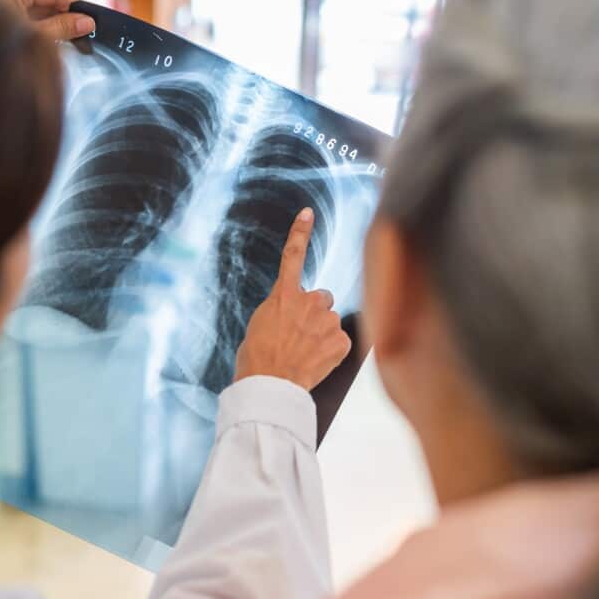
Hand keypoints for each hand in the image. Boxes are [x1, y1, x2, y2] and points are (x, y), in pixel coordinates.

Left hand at [0, 0, 95, 40]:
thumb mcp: (37, 36)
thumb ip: (62, 27)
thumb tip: (85, 23)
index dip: (73, 4)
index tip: (89, 16)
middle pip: (43, 2)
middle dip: (64, 17)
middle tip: (86, 29)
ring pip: (35, 14)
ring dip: (54, 26)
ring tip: (74, 38)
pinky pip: (25, 22)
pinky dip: (41, 31)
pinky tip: (55, 41)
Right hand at [234, 208, 351, 390]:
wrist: (269, 385)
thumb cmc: (257, 359)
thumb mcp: (259, 325)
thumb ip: (279, 310)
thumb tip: (290, 315)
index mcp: (283, 295)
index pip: (292, 255)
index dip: (300, 232)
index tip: (308, 213)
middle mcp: (309, 301)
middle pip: (321, 298)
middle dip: (314, 312)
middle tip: (300, 334)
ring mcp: (327, 320)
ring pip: (331, 321)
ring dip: (322, 333)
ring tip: (304, 353)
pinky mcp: (341, 340)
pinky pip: (340, 341)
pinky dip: (331, 351)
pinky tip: (316, 361)